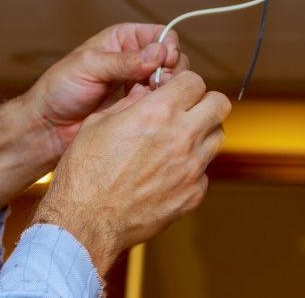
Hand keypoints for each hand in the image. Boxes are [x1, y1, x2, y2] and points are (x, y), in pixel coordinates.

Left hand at [0, 23, 187, 207]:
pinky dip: (161, 107)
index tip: (165, 62)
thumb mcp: (89, 67)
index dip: (168, 47)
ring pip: (171, 82)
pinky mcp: (140, 108)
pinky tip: (148, 112)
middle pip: (173, 58)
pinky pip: (162, 104)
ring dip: (167, 90)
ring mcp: (139, 85)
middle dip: (172, 70)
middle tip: (158, 84)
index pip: (162, 35)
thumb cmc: (59, 90)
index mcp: (124, 39)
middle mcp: (136, 59)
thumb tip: (158, 54)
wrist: (47, 128)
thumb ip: (124, 61)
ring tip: (152, 99)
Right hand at [32, 71, 231, 274]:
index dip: (185, 84)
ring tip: (179, 141)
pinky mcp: (193, 194)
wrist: (85, 222)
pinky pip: (205, 172)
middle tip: (190, 110)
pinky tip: (168, 173)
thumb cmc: (85, 174)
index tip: (177, 91)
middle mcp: (181, 137)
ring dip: (202, 134)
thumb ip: (130, 103)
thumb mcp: (99, 123)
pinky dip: (192, 169)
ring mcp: (191, 168)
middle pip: (220, 104)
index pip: (195, 81)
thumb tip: (147, 92)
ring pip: (218, 137)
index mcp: (157, 113)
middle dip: (205, 102)